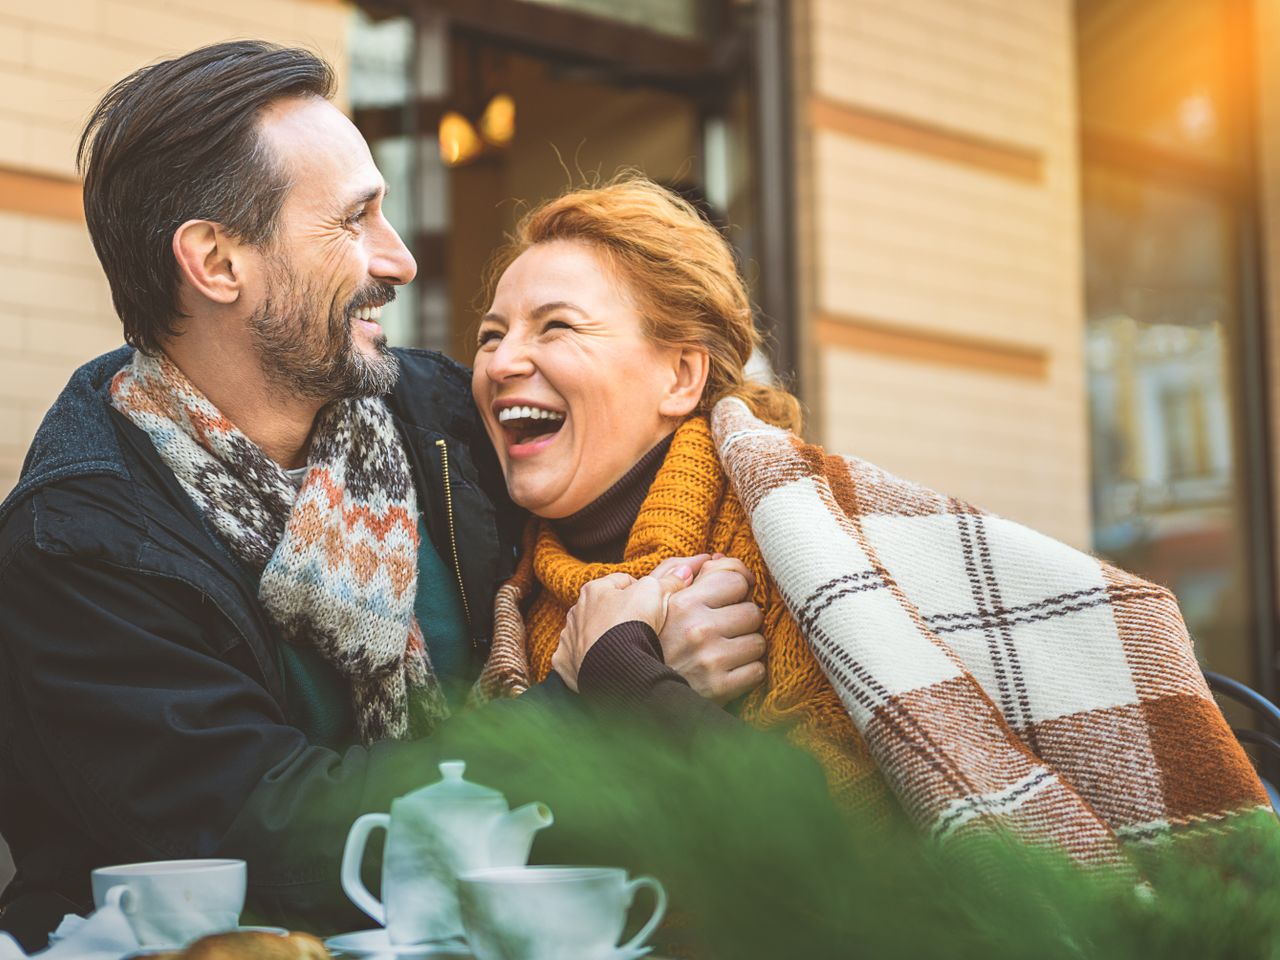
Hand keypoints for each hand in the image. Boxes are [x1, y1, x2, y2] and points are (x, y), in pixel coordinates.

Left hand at [552, 562, 700, 690]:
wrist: (615, 667)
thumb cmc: (632, 624)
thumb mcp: (655, 594)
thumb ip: (668, 581)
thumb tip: (684, 571)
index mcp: (594, 589)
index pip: (622, 582)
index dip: (642, 591)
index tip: (654, 604)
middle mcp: (576, 611)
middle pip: (604, 608)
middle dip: (620, 615)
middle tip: (642, 628)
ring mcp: (569, 637)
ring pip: (589, 632)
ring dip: (602, 637)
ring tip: (625, 648)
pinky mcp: (566, 662)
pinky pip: (576, 658)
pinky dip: (588, 660)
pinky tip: (604, 664)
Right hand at [657, 554, 765, 704]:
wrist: (635, 691)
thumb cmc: (648, 641)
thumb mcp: (653, 601)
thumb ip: (679, 572)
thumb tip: (715, 557)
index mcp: (683, 602)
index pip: (735, 579)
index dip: (738, 586)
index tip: (736, 594)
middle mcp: (698, 628)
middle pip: (752, 611)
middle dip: (742, 619)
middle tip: (725, 628)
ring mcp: (711, 659)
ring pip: (758, 642)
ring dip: (746, 646)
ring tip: (725, 650)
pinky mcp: (720, 688)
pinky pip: (757, 671)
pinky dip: (747, 672)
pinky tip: (728, 670)